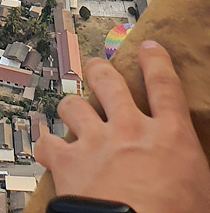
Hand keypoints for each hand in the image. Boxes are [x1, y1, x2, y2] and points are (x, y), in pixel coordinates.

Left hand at [34, 41, 209, 212]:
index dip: (155, 61)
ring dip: (72, 106)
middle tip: (96, 67)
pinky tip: (46, 147)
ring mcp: (97, 142)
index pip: (165, 85)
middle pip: (109, 82)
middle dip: (100, 70)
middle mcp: (131, 130)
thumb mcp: (201, 190)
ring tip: (71, 110)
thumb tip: (190, 171)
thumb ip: (190, 168)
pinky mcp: (69, 162)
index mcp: (171, 138)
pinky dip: (45, 145)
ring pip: (74, 105)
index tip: (148, 50)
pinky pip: (48, 144)